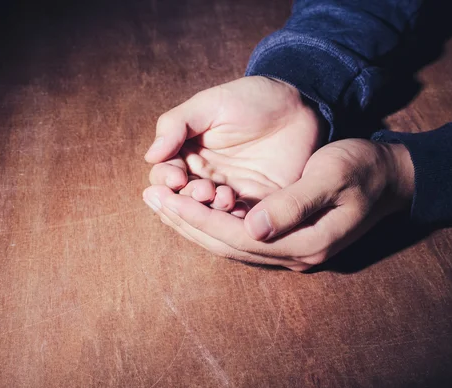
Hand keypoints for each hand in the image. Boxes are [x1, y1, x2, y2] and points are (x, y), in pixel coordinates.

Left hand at [143, 138, 413, 270]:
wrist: (390, 177)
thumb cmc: (363, 169)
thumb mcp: (332, 175)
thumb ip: (294, 203)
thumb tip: (252, 226)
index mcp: (305, 241)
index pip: (237, 236)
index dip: (197, 218)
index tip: (164, 197)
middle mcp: (295, 255)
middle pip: (227, 245)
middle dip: (186, 223)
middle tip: (150, 198)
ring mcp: (292, 251)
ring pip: (230, 245)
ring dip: (194, 225)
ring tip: (162, 203)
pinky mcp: (288, 241)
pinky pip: (241, 238)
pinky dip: (213, 224)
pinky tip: (192, 209)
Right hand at [144, 76, 324, 214]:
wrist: (300, 107)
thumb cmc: (253, 99)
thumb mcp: (212, 104)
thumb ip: (177, 124)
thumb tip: (150, 156)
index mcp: (187, 156)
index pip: (163, 180)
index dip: (165, 183)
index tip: (176, 178)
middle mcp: (204, 180)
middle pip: (181, 205)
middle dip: (189, 202)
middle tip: (205, 189)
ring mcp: (230, 196)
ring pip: (208, 219)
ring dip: (211, 214)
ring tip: (224, 196)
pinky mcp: (256, 207)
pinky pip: (239, 224)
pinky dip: (236, 222)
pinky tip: (241, 209)